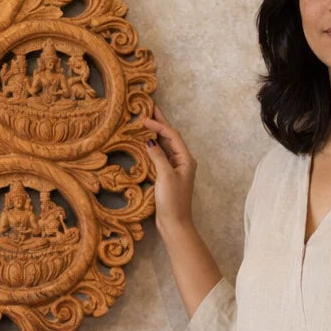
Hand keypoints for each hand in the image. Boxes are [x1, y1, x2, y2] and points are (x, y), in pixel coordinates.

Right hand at [143, 108, 196, 231]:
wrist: (175, 222)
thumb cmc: (172, 201)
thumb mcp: (165, 176)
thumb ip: (158, 156)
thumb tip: (149, 140)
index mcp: (186, 159)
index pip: (172, 135)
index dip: (159, 125)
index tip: (144, 119)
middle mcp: (182, 161)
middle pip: (170, 137)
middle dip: (160, 123)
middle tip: (150, 108)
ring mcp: (175, 168)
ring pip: (165, 145)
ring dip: (156, 133)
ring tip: (146, 121)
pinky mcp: (167, 176)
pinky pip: (160, 155)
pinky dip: (153, 146)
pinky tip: (146, 142)